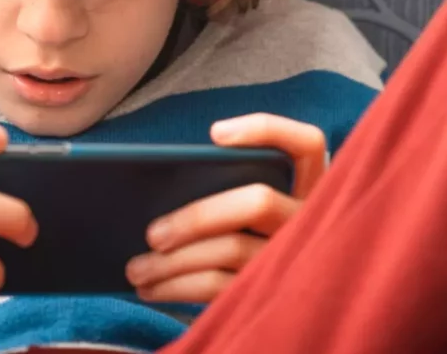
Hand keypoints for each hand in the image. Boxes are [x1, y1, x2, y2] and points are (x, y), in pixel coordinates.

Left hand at [125, 114, 326, 302]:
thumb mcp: (243, 206)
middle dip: (198, 216)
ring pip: (231, 250)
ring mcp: (295, 260)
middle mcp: (311, 222)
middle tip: (151, 234)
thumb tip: (159, 186)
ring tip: (135, 269)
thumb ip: (222, 187)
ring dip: (172, 261)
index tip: (215, 134)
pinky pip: (221, 287)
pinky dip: (177, 287)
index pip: (307, 144)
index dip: (266, 130)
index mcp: (309, 188)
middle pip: (258, 202)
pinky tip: (150, 289)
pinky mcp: (273, 295)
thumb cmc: (241, 239)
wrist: (277, 315)